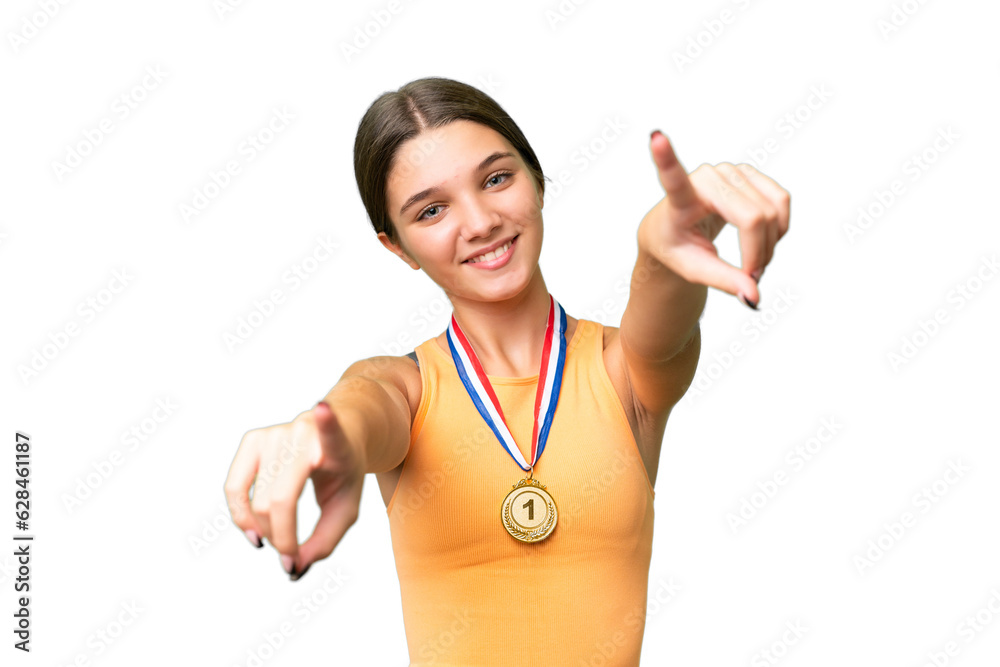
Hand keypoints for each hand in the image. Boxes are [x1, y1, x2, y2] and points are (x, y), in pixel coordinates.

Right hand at [224, 401, 364, 579]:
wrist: (338, 433)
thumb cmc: (343, 473)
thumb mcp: (346, 508)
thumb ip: (325, 542)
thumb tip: (292, 567)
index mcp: (337, 445)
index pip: (331, 432)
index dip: (327, 423)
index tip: (324, 409)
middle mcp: (303, 434)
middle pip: (279, 500)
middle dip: (282, 539)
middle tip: (291, 557)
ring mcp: (274, 433)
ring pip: (255, 500)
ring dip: (263, 532)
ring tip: (277, 542)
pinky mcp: (252, 439)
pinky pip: (234, 488)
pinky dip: (241, 516)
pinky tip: (254, 533)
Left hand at [641, 130, 789, 307]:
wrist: (679, 230)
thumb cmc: (678, 248)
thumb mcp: (694, 270)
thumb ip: (724, 281)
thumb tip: (754, 297)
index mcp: (679, 199)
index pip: (672, 178)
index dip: (665, 158)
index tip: (655, 137)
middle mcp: (706, 177)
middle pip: (755, 218)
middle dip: (760, 254)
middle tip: (750, 278)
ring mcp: (730, 170)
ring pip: (773, 211)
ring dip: (771, 245)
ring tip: (753, 263)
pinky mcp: (749, 172)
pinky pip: (782, 201)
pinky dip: (779, 228)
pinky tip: (762, 239)